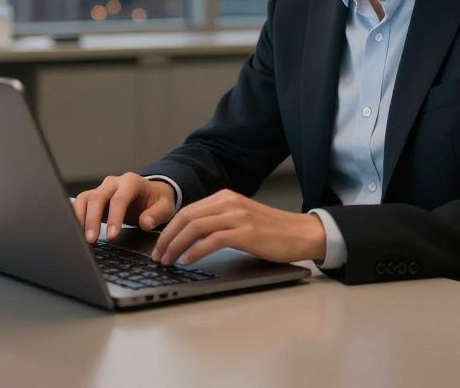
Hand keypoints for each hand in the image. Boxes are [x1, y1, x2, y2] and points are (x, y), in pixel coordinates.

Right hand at [72, 173, 176, 242]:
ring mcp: (102, 189)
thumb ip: (157, 214)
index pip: (119, 198)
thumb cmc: (157, 201)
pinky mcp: (94, 198)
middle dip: (92, 219)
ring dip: (80, 219)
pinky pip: (80, 204)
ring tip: (81, 238)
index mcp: (131, 182)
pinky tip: (75, 231)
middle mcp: (114, 183)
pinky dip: (75, 217)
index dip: (115, 217)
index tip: (112, 236)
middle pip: (97, 197)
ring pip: (85, 199)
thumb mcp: (165, 207)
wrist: (151, 194)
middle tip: (91, 240)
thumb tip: (145, 223)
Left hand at [151, 189, 325, 266]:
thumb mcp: (241, 219)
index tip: (159, 246)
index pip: (187, 210)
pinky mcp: (246, 232)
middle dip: (167, 238)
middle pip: (186, 217)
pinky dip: (196, 251)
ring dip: (176, 245)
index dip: (169, 229)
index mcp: (225, 197)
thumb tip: (189, 238)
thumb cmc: (272, 231)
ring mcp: (238, 216)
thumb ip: (219, 221)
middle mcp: (229, 202)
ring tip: (168, 261)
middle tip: (157, 256)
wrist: (302, 233)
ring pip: (195, 227)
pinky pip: (212, 240)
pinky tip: (188, 261)